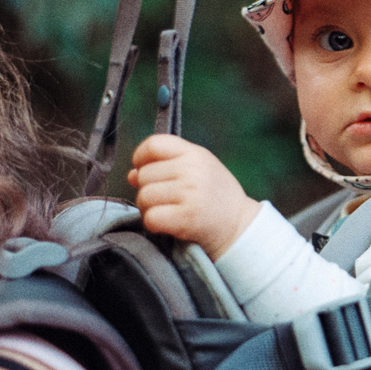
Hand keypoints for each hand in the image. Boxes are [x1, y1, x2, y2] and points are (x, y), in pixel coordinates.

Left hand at [128, 134, 259, 259]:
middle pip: (144, 175)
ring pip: (144, 197)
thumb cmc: (216, 195)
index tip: (143, 169)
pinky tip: (168, 223)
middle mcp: (192, 170)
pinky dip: (154, 224)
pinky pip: (151, 218)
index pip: (154, 144)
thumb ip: (168, 165)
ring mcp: (189, 193)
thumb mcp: (200, 169)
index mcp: (195, 153)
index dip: (140, 157)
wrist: (239, 225)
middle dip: (147, 189)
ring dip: (149, 208)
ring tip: (167, 211)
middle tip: (164, 199)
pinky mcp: (186, 218)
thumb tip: (132, 174)